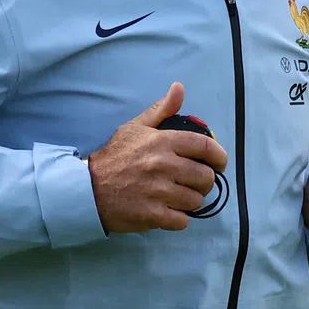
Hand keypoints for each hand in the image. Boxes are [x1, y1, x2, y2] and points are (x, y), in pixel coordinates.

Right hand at [86, 82, 228, 233]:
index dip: (219, 156)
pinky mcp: (152, 215)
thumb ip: (161, 110)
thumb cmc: (114, 156)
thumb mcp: (135, 127)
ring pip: (196, 200)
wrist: (88, 188)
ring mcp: (158, 192)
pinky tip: (168, 211)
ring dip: (191, 200)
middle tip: (194, 182)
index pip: (205, 147)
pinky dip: (179, 218)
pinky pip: (182, 221)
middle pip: (205, 177)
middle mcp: (163, 165)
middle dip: (205, 181)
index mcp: (162, 142)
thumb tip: (179, 88)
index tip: (220, 163)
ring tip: (178, 196)